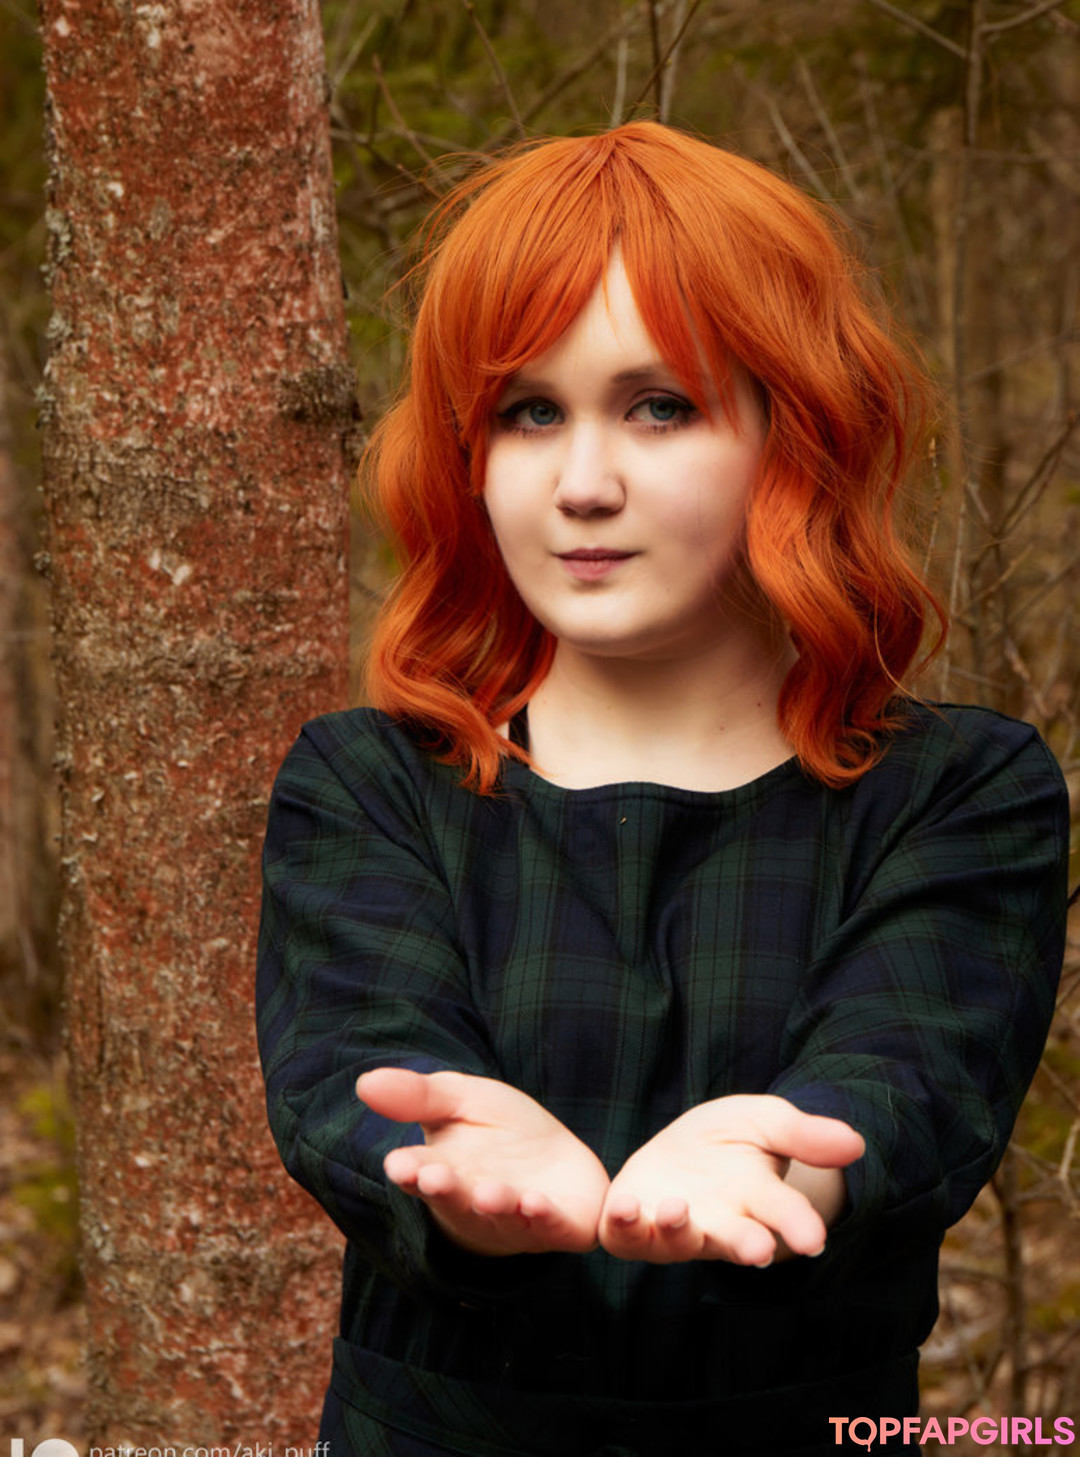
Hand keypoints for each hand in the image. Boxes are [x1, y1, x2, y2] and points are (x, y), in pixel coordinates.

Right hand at [357, 1068, 609, 1256]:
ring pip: (501, 1215)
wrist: (555, 1162)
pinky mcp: (558, 1226)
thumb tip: (364, 1082)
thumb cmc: (498, 1131)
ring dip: (495, 1205)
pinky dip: (544, 1218)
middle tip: (435, 1177)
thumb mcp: (459, 1099)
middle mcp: (473, 1201)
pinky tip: (537, 1204)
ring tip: (489, 1193)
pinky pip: (551, 1227)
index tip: (398, 1163)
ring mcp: (515, 1219)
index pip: (418, 1173)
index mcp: (442, 1170)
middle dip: (446, 1190)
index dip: (409, 1170)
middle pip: (455, 1198)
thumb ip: (418, 1095)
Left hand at [599, 1094, 863, 1266]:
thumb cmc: (732, 1138)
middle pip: (736, 1239)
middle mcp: (720, 1223)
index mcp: (759, 1200)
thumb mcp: (767, 1120)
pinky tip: (625, 1207)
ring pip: (679, 1241)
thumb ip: (805, 1134)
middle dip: (747, 1245)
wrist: (683, 1148)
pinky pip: (626, 1235)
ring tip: (677, 1209)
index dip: (799, 1225)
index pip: (785, 1213)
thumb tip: (855, 1144)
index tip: (814, 1239)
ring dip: (678, 1230)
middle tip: (760, 1251)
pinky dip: (624, 1225)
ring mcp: (676, 1226)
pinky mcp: (633, 1221)